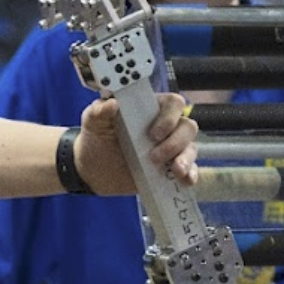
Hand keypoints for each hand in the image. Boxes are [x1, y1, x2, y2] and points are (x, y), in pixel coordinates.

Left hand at [73, 95, 197, 192]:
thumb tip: (112, 104)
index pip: (174, 103)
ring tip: (174, 171)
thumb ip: (99, 111)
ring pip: (191, 148)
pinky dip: (191, 174)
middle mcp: (166, 127)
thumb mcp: (93, 121)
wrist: (93, 170)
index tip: (153, 133)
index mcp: (151, 109)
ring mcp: (171, 149)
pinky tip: (184, 180)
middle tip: (154, 156)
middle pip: (188, 127)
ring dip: (185, 159)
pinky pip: (190, 170)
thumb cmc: (97, 138)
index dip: (169, 117)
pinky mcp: (170, 169)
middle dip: (175, 142)